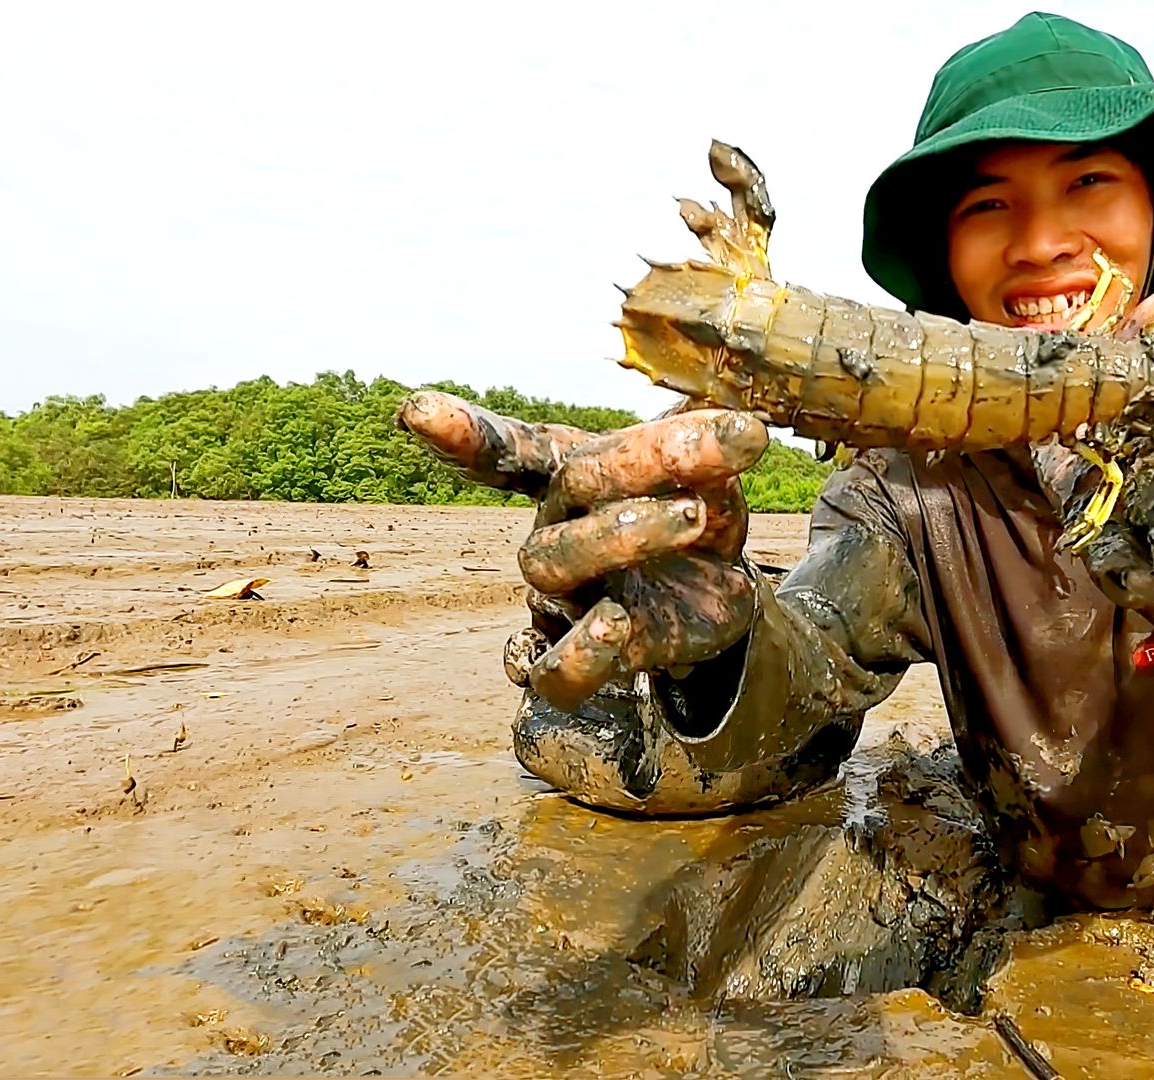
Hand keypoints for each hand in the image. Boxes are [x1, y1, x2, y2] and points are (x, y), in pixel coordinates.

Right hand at [397, 392, 764, 710]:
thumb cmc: (693, 512)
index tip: (415, 410)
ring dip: (621, 536)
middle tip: (715, 446)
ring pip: (553, 569)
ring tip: (690, 518)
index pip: (512, 449)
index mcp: (574, 476)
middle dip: (638, 465)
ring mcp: (565, 597)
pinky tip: (615, 626)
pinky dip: (576, 655)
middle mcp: (556, 532)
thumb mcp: (709, 472)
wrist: (721, 592)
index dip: (466, 433)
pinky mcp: (593, 658)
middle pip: (566, 495)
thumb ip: (706, 449)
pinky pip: (552, 672)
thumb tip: (738, 425)